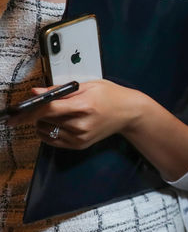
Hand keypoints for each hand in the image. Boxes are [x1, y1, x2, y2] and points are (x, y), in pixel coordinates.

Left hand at [8, 80, 142, 149]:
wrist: (129, 113)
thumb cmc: (111, 96)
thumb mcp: (88, 85)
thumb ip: (59, 90)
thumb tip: (35, 92)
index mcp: (84, 106)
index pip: (48, 109)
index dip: (28, 111)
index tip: (14, 114)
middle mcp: (82, 124)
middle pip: (45, 121)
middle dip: (38, 113)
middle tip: (44, 106)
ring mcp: (81, 137)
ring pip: (46, 131)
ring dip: (43, 123)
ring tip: (57, 114)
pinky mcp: (80, 145)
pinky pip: (53, 140)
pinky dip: (49, 131)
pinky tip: (58, 123)